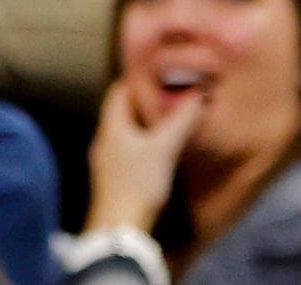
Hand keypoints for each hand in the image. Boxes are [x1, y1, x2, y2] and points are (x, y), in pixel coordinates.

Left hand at [87, 77, 203, 233]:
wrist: (120, 226)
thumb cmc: (139, 182)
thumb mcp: (163, 148)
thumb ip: (180, 121)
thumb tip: (196, 94)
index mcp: (111, 127)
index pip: (118, 92)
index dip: (136, 80)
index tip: (157, 73)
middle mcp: (103, 140)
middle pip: (120, 112)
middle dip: (142, 102)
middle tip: (167, 97)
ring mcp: (106, 160)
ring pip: (124, 132)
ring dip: (143, 125)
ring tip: (166, 122)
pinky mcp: (113, 178)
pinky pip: (127, 150)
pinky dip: (142, 143)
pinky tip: (157, 152)